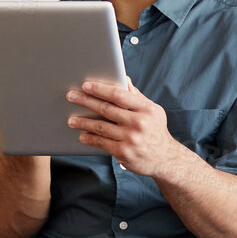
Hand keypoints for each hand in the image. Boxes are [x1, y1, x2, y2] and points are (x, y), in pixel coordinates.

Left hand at [67, 79, 192, 178]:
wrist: (166, 159)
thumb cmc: (155, 131)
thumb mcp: (152, 112)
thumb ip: (136, 96)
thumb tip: (123, 78)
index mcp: (147, 109)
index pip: (119, 95)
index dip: (100, 89)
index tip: (85, 85)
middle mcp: (139, 123)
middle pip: (106, 109)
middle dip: (85, 101)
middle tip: (71, 96)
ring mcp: (131, 138)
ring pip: (100, 126)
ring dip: (82, 121)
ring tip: (71, 119)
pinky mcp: (123, 152)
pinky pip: (101, 142)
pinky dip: (90, 138)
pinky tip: (83, 135)